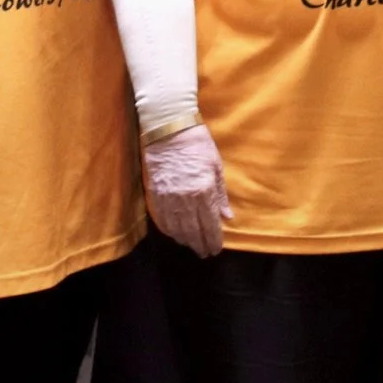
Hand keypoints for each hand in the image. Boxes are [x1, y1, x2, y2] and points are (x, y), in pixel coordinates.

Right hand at [144, 125, 231, 257]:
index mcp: (203, 191)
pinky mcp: (154, 194)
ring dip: (184, 240)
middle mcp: (184, 199)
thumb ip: (221, 195)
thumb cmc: (198, 144)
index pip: (209, 224)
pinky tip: (174, 233)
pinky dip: (168, 230)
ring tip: (191, 245)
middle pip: (192, 231)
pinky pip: (161, 219)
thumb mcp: (216, 166)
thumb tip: (227, 217)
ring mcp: (167, 198)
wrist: (169, 129)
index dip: (213, 240)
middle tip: (205, 253)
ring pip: (176, 229)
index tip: (216, 249)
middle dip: (199, 244)